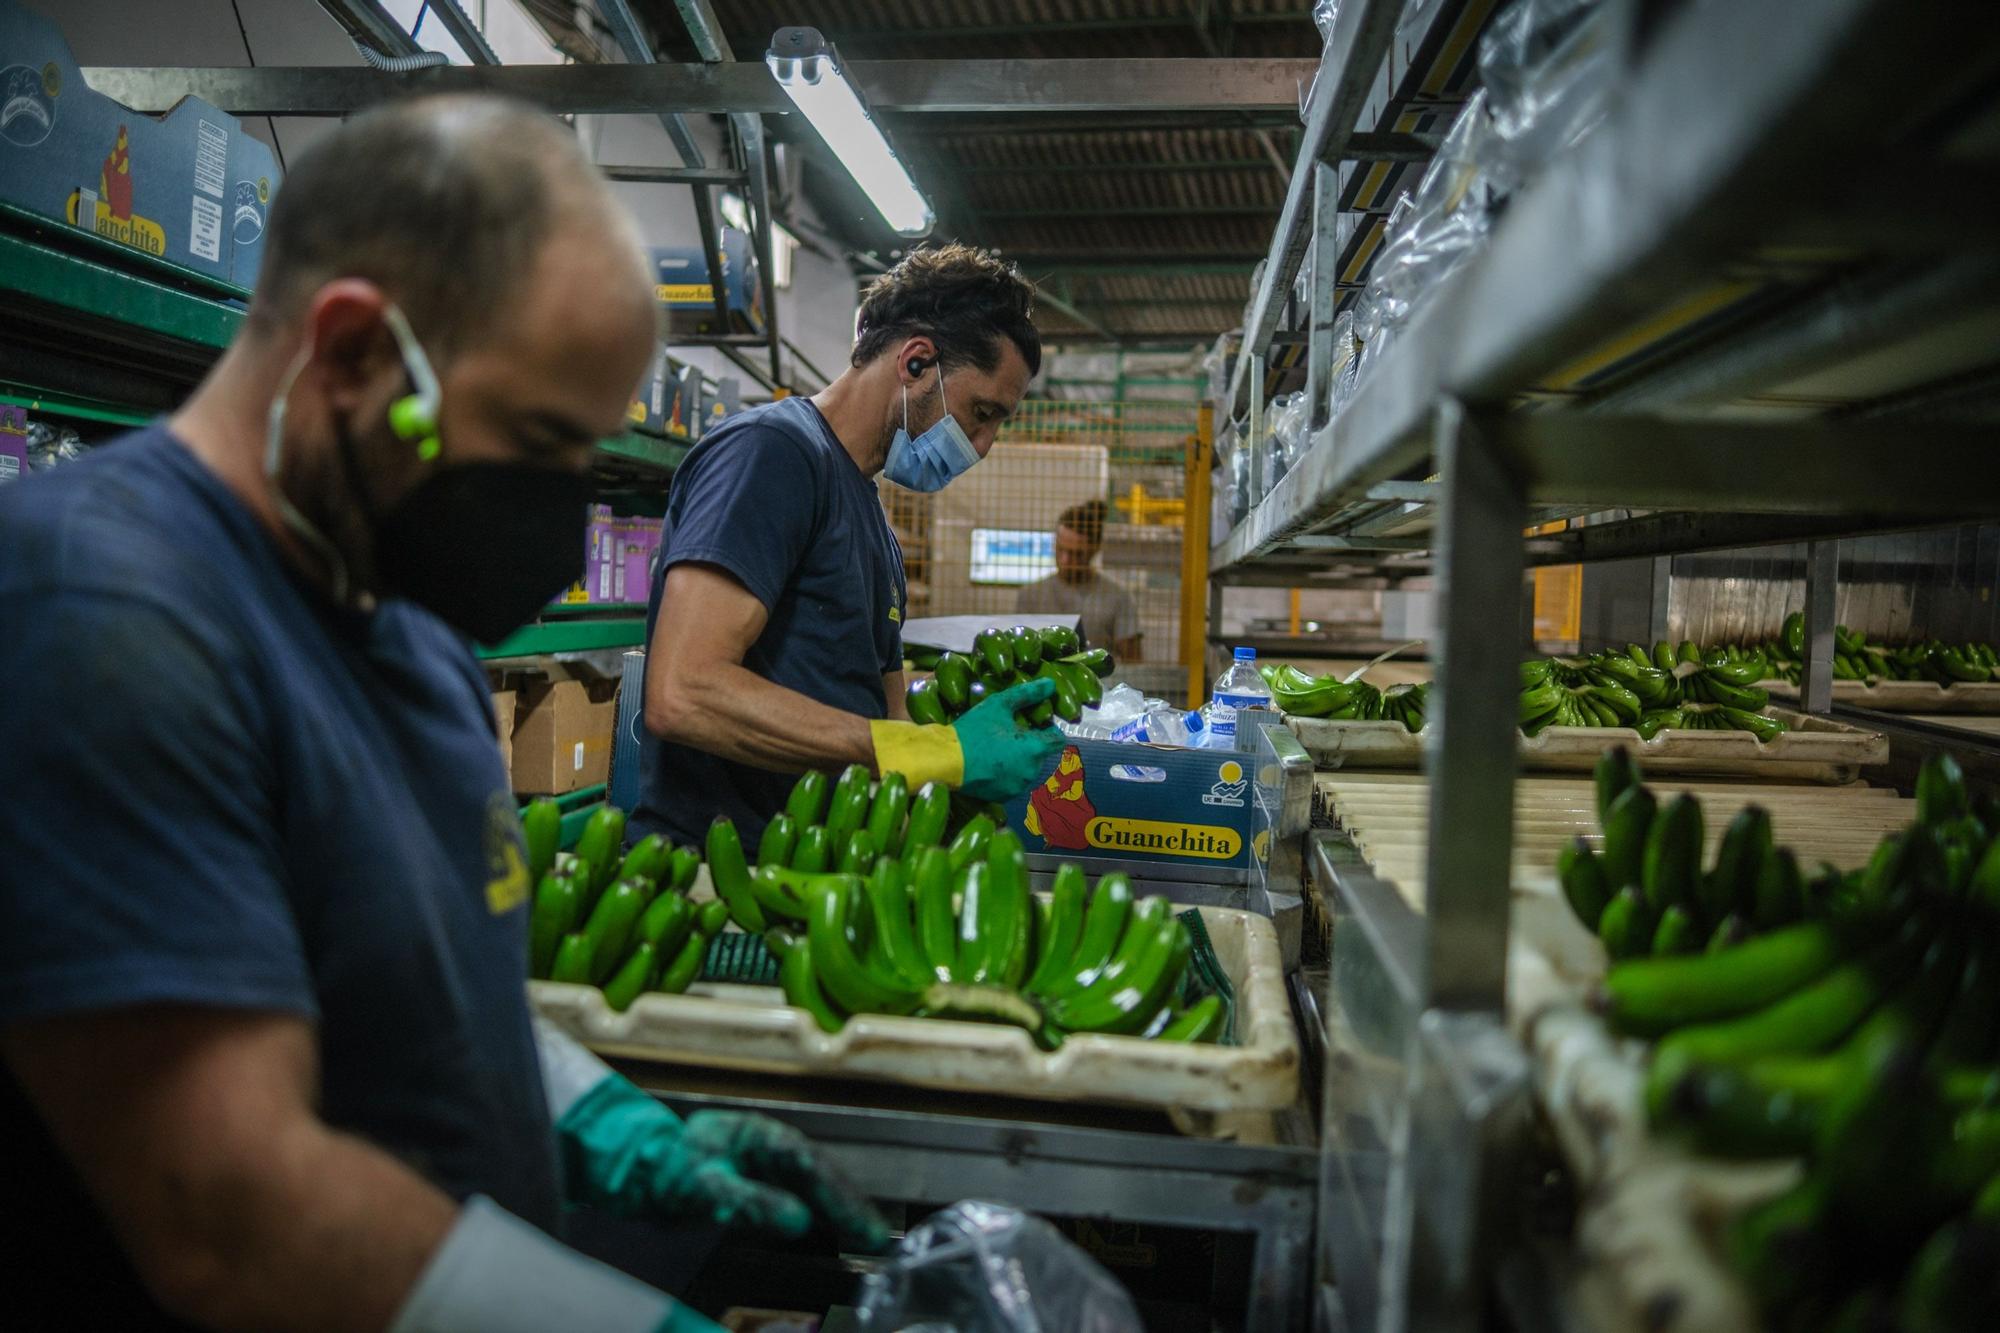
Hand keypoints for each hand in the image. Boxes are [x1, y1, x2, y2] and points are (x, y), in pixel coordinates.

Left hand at [670, 1111, 888, 1253]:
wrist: (641, 1168)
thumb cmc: (669, 1169)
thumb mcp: (705, 1186)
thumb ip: (751, 1203)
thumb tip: (799, 1221)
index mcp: (761, 1135)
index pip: (812, 1166)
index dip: (841, 1197)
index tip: (863, 1226)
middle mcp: (771, 1145)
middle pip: (821, 1172)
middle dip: (850, 1204)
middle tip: (876, 1237)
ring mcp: (767, 1160)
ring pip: (814, 1182)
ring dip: (840, 1207)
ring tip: (865, 1235)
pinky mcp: (762, 1178)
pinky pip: (801, 1192)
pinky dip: (821, 1210)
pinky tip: (833, 1229)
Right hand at [951, 678, 1064, 800]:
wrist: (946, 761)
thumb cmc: (974, 730)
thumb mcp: (999, 705)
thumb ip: (1027, 694)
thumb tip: (1051, 684)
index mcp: (1035, 748)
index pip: (1058, 740)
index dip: (1049, 730)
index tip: (1034, 724)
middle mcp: (1032, 771)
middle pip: (1041, 754)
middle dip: (1030, 744)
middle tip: (1009, 734)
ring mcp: (1018, 786)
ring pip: (1027, 770)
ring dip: (1019, 760)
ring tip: (998, 750)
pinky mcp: (1004, 797)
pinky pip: (1013, 782)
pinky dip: (1007, 775)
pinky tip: (990, 765)